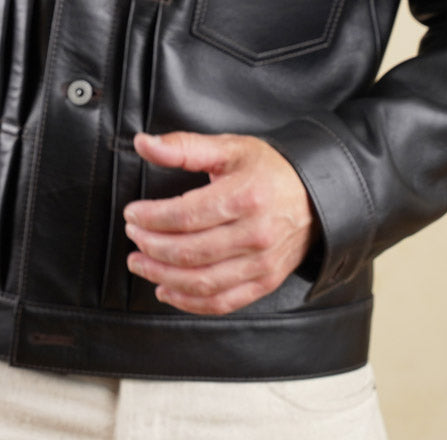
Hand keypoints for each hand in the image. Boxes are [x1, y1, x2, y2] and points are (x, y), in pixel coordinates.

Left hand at [124, 131, 318, 314]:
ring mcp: (262, 263)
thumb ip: (183, 146)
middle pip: (190, 251)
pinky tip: (167, 290)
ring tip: (139, 263)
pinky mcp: (265, 281)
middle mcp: (255, 233)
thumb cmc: (268, 169)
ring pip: (202, 282)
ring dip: (162, 276)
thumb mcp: (228, 148)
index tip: (132, 213)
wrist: (315, 195)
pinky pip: (222, 302)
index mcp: (244, 196)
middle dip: (151, 246)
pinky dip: (189, 302)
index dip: (152, 218)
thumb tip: (143, 143)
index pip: (186, 215)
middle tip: (132, 236)